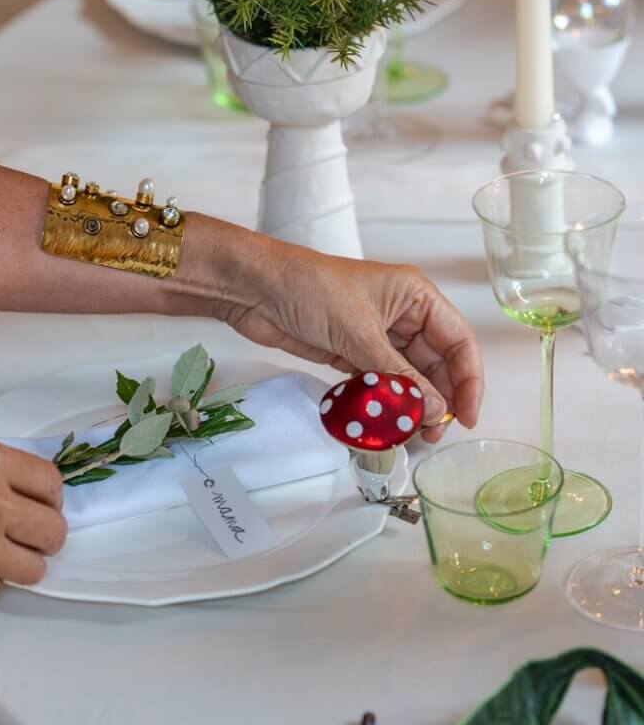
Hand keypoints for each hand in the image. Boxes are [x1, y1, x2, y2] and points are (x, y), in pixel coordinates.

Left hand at [219, 236, 482, 441]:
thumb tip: (433, 412)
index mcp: (416, 296)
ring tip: (409, 435)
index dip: (468, 380)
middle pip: (437, 363)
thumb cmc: (311, 291)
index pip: (459, 341)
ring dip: (410, 405)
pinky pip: (381, 381)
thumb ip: (399, 376)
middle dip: (438, 398)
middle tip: (432, 435)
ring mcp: (377, 334)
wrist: (256, 289)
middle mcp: (403, 314)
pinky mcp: (352, 351)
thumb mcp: (361, 334)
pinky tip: (386, 423)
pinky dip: (385, 402)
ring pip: (408, 376)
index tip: (465, 417)